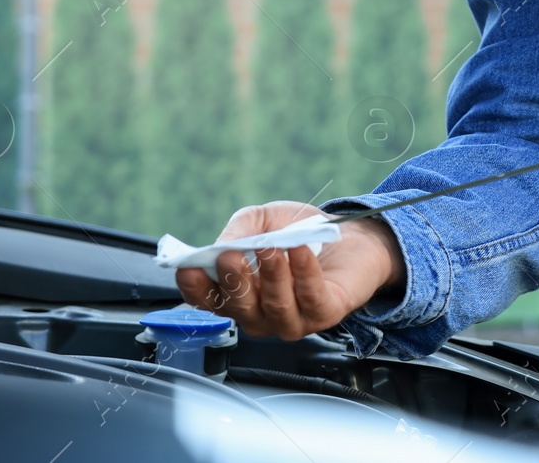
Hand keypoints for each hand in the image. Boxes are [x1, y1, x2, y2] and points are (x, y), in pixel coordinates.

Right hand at [174, 200, 404, 340]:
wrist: (350, 235)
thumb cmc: (300, 232)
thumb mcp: (263, 219)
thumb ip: (241, 227)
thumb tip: (223, 243)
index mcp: (240, 294)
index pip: (209, 301)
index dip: (195, 289)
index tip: (188, 268)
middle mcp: (262, 314)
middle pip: (239, 309)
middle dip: (233, 282)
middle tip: (230, 256)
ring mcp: (293, 319)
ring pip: (275, 306)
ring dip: (270, 275)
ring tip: (270, 247)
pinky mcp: (325, 313)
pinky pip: (311, 297)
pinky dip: (303, 272)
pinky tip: (300, 250)